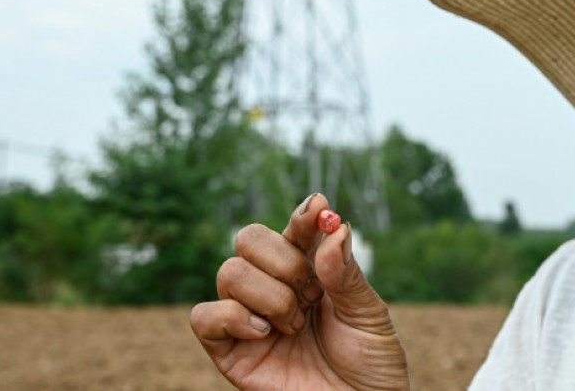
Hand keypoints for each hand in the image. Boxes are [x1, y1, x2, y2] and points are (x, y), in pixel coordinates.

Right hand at [190, 194, 409, 389]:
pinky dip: (233, 316)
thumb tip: (334, 226)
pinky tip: (265, 332)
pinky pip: (204, 316)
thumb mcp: (369, 315)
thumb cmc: (370, 365)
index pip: (296, 229)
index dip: (304, 216)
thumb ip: (347, 274)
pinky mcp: (230, 351)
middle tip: (311, 293)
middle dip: (283, 260)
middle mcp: (275, 287)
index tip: (318, 209)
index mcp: (311, 272)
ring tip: (295, 325)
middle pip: (250, 239)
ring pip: (229, 271)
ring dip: (269, 296)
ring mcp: (249, 317)